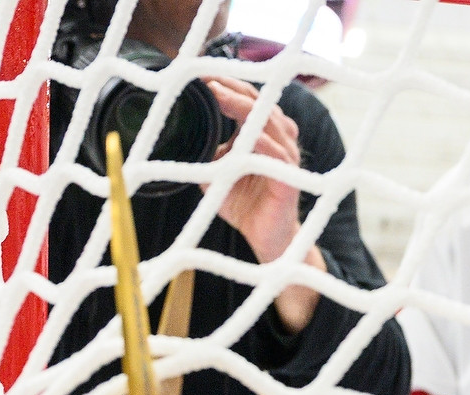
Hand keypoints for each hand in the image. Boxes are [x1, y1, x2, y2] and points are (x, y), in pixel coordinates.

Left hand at [202, 76, 324, 332]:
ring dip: (245, 108)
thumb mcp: (216, 173)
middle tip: (208, 80)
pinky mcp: (290, 181)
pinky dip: (262, 143)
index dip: (228, 86)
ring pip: (270, 123)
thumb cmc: (244, 206)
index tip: (201, 76)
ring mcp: (287, 160)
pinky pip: (278, 156)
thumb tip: (179, 135)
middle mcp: (279, 142)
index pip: (249, 101)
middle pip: (261, 104)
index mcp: (262, 136)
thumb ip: (206, 151)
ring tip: (220, 96)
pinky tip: (245, 135)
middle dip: (234, 89)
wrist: (267, 242)